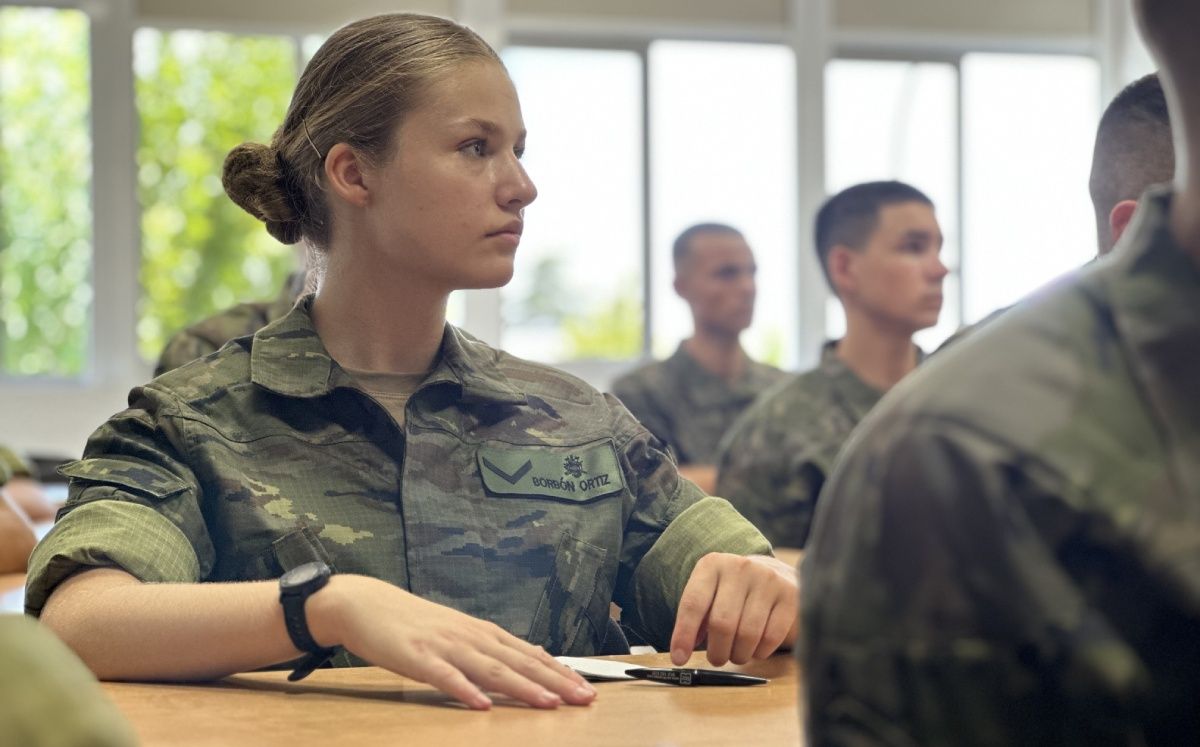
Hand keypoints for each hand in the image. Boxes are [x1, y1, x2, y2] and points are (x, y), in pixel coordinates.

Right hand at [311, 575, 596, 710]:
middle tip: (583, 698)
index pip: (530, 654)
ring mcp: (445, 646)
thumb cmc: (415, 623)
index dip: (559, 672)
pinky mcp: (418, 657)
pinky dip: (465, 690)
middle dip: (554, 681)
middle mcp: (470, 637)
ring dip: (522, 687)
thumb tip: (535, 654)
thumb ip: (496, 646)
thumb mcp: (462, 631)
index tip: (586, 689)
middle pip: (519, 661)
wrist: (367, 604)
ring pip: (491, 669)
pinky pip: (444, 677)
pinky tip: (481, 704)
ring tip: (548, 703)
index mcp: (482, 633)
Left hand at [669, 553, 798, 665]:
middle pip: (722, 623)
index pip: (693, 604)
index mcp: (712, 565)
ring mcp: (767, 579)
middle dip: (717, 651)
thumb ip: (695, 620)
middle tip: (717, 659)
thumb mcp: (710, 596)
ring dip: (739, 655)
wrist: (776, 575)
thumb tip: (681, 652)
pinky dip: (760, 652)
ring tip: (736, 654)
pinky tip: (756, 648)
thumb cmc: (734, 593)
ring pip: (747, 634)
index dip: (683, 635)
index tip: (679, 659)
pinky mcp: (790, 595)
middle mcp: (740, 567)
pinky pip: (771, 637)